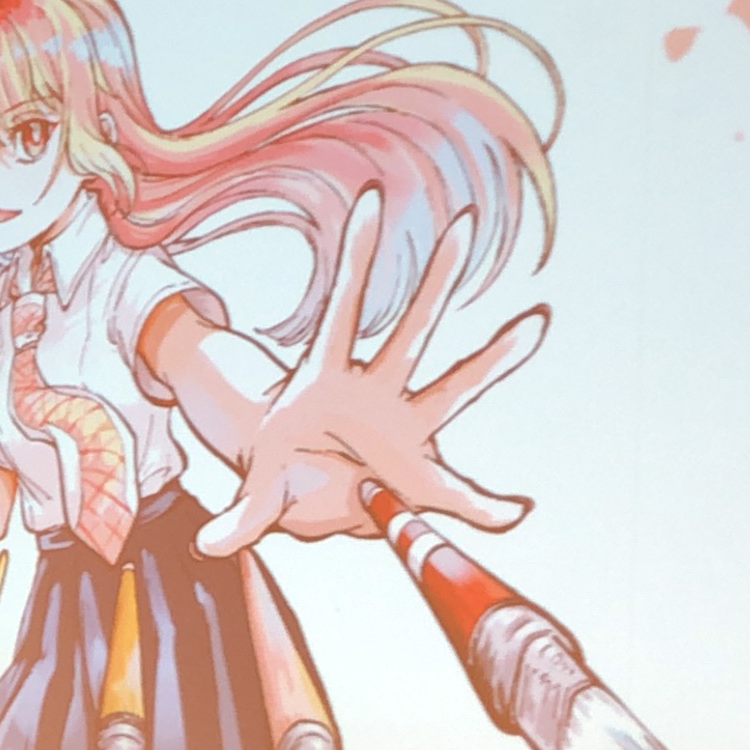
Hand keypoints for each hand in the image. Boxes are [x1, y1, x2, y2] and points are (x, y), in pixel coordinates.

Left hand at [194, 189, 546, 560]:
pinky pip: (453, 488)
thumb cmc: (278, 474)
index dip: (355, 259)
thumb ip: (241, 517)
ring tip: (539, 318)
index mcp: (324, 381)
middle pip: (411, 329)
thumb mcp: (257, 497)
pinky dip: (480, 508)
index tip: (368, 205)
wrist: (297, 494)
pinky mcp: (415, 462)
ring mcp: (400, 421)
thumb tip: (209, 544)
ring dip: (497, 357)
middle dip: (437, 278)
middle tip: (462, 223)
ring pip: (453, 385)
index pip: (341, 311)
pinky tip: (516, 512)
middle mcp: (371, 391)